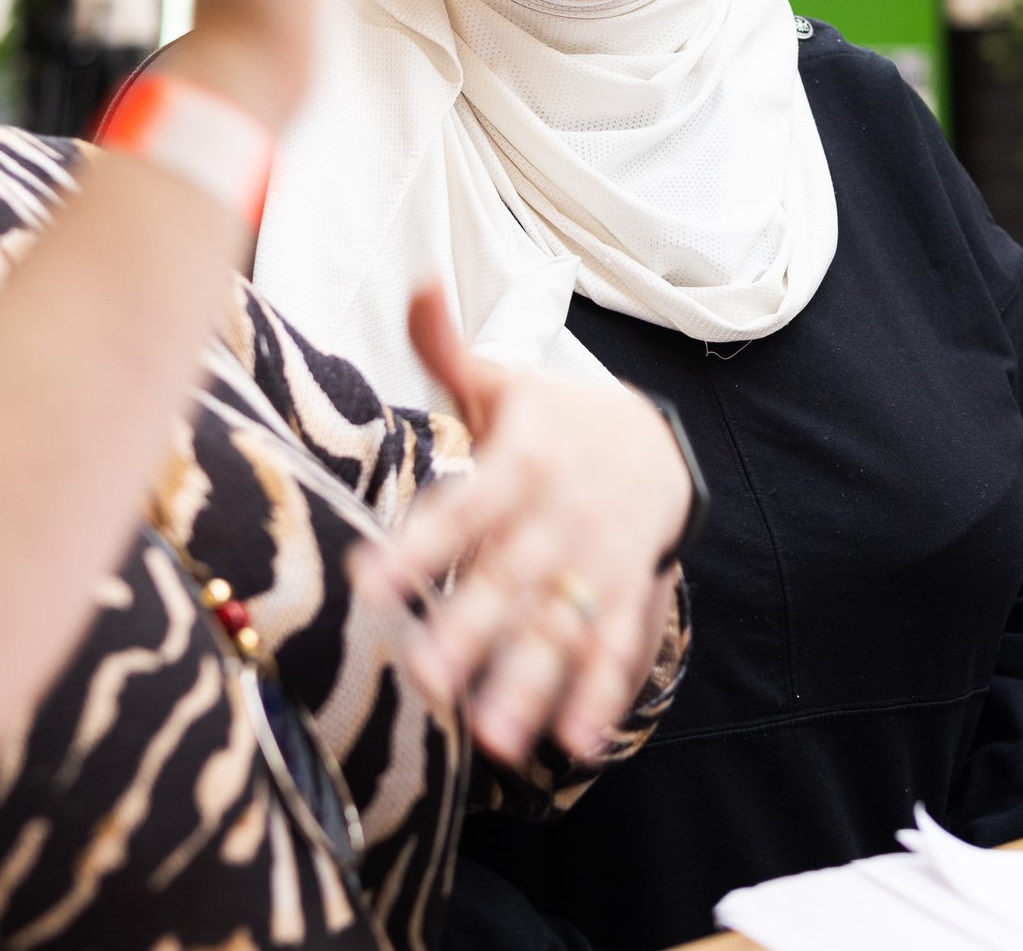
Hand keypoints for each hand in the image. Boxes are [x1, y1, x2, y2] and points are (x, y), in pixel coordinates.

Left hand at [354, 284, 691, 765]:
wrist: (655, 442)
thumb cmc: (551, 419)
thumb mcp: (501, 381)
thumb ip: (446, 346)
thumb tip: (415, 280)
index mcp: (524, 459)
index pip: (464, 504)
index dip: (419, 543)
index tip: (367, 583)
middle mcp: (560, 516)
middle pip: (511, 577)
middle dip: (470, 628)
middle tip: (423, 677)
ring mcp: (597, 561)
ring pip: (561, 625)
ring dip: (530, 681)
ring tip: (492, 737)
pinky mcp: (626, 595)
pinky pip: (615, 648)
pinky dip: (598, 694)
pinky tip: (572, 743)